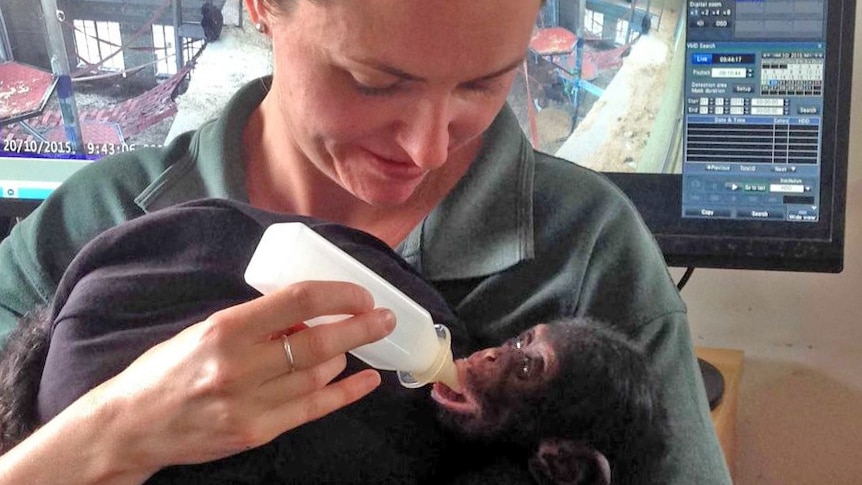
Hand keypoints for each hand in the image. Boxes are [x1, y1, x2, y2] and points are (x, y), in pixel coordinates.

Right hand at [82, 280, 393, 476]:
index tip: (360, 294)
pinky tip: (366, 380)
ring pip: (319, 375)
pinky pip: (314, 409)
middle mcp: (240, 366)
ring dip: (344, 356)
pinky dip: (346, 392)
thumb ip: (257, 322)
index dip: (339, 295)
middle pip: (319, 341)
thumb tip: (311, 315)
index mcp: (226, 329)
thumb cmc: (168, 369)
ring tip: (351, 345)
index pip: (298, 301)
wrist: (133, 425)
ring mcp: (250, 403)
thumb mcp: (206, 329)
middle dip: (361, 326)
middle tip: (383, 317)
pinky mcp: (256, 432)